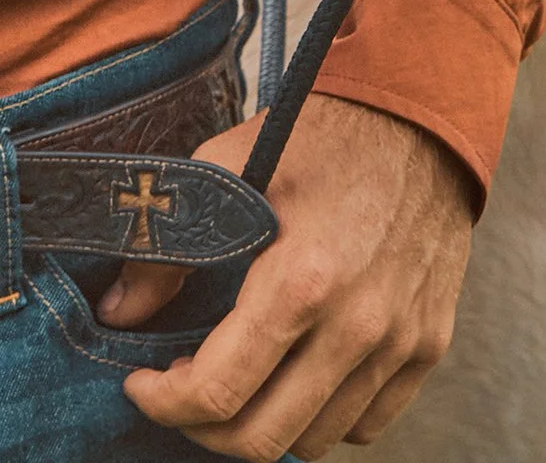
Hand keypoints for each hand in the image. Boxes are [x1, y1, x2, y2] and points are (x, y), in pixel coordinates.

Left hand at [111, 95, 473, 456]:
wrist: (416, 115)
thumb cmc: (313, 136)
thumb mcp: (224, 166)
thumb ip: (164, 246)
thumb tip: (117, 310)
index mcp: (301, 280)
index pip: (220, 392)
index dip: (164, 403)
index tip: (141, 385)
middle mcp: (357, 327)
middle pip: (263, 439)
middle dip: (201, 429)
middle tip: (178, 392)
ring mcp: (399, 344)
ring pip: (315, 441)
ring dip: (261, 425)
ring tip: (234, 378)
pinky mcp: (428, 348)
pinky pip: (367, 425)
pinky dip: (321, 418)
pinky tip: (291, 375)